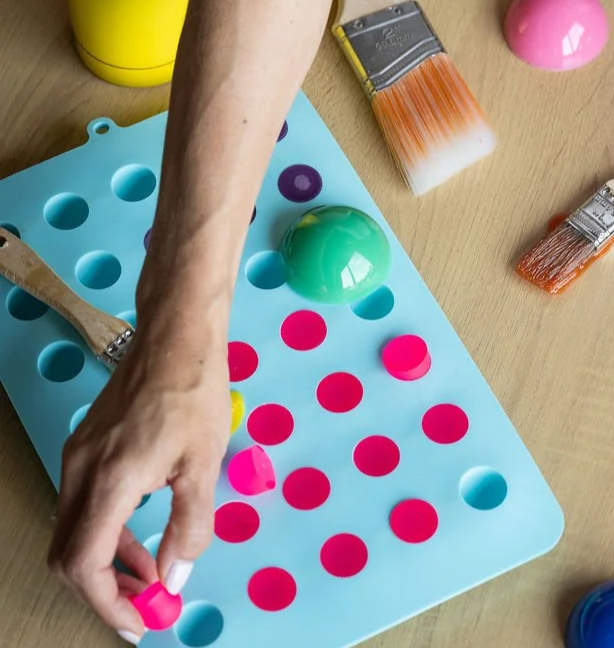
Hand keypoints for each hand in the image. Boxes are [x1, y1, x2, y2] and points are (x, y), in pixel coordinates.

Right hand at [48, 317, 229, 641]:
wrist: (176, 334)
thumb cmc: (194, 391)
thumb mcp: (204, 463)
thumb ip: (190, 525)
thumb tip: (175, 576)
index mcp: (108, 482)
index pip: (84, 566)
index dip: (109, 603)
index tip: (141, 620)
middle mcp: (80, 472)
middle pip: (69, 555)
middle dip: (105, 588)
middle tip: (146, 602)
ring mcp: (78, 456)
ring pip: (75, 530)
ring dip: (108, 559)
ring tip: (152, 570)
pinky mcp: (86, 444)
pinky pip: (83, 503)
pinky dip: (107, 529)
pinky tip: (142, 528)